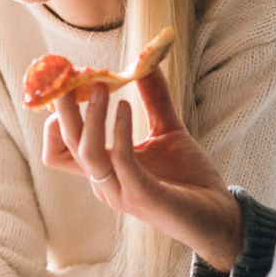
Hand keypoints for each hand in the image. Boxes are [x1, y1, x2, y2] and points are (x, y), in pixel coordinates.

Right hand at [41, 69, 242, 271]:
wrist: (219, 214)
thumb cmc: (189, 178)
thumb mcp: (167, 130)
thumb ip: (154, 99)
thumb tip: (145, 62)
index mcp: (104, 167)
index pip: (57, 146)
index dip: (55, 113)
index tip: (67, 79)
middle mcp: (103, 181)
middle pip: (63, 144)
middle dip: (62, 107)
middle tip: (69, 73)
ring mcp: (119, 190)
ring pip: (86, 152)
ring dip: (89, 116)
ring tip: (98, 86)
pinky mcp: (142, 196)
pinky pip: (121, 161)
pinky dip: (119, 130)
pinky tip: (124, 105)